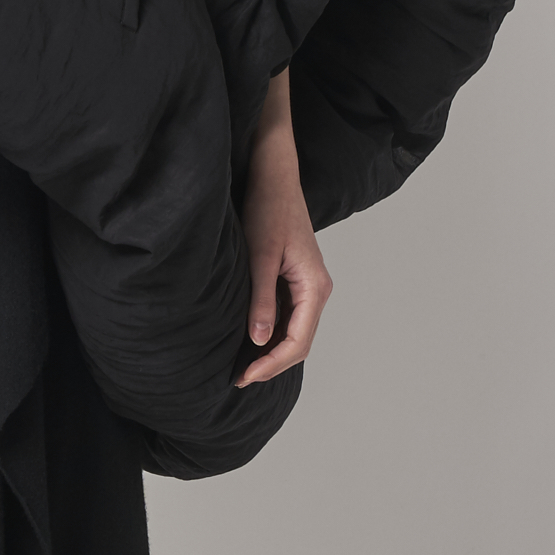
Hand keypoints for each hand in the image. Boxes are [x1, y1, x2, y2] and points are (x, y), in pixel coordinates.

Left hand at [236, 69, 332, 387]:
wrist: (273, 175)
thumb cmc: (269, 208)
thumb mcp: (260, 255)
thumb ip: (261, 298)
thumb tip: (260, 339)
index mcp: (315, 286)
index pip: (298, 341)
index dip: (271, 364)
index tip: (244, 376)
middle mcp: (316, 289)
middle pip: (298, 341)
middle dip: (270, 364)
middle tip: (238, 378)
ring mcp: (306, 285)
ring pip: (293, 330)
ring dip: (269, 351)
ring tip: (239, 365)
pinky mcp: (293, 278)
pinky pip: (286, 315)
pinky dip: (269, 332)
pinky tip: (247, 340)